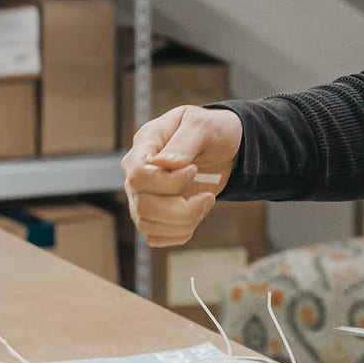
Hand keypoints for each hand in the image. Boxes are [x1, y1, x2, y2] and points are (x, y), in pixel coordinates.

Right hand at [121, 106, 242, 246]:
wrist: (225, 146)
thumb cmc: (213, 130)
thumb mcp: (204, 126)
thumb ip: (184, 142)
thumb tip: (163, 163)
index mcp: (145, 144)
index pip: (138, 174)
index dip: (168, 181)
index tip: (194, 170)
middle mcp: (138, 172)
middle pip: (143, 206)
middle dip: (182, 208)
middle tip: (209, 195)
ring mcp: (142, 195)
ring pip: (148, 224)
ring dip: (185, 221)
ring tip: (206, 202)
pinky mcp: (153, 214)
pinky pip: (155, 236)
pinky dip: (179, 233)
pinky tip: (197, 215)